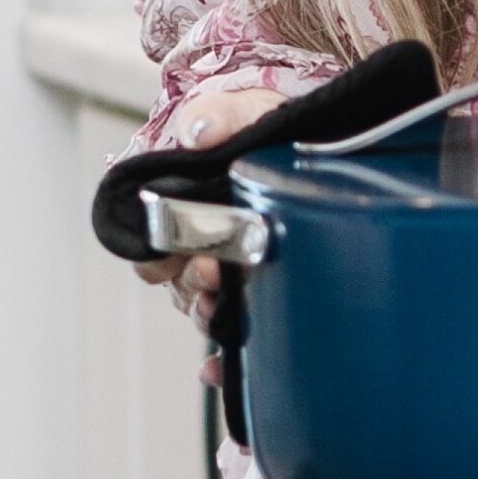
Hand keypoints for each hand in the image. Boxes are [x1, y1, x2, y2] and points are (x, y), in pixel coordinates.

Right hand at [83, 48, 442, 433]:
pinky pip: (237, 339)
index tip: (191, 248)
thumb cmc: (274, 124)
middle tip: (216, 272)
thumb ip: (223, 114)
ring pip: (204, 309)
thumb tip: (199, 131)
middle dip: (194, 282)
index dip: (162, 255)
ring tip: (226, 310)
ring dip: (211, 316)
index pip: (152, 247)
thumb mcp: (251, 110)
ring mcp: (232, 270)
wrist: (325, 136)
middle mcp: (202, 244)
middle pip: (177, 284)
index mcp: (187, 207)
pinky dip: (226, 360)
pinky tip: (224, 369)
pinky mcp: (264, 289)